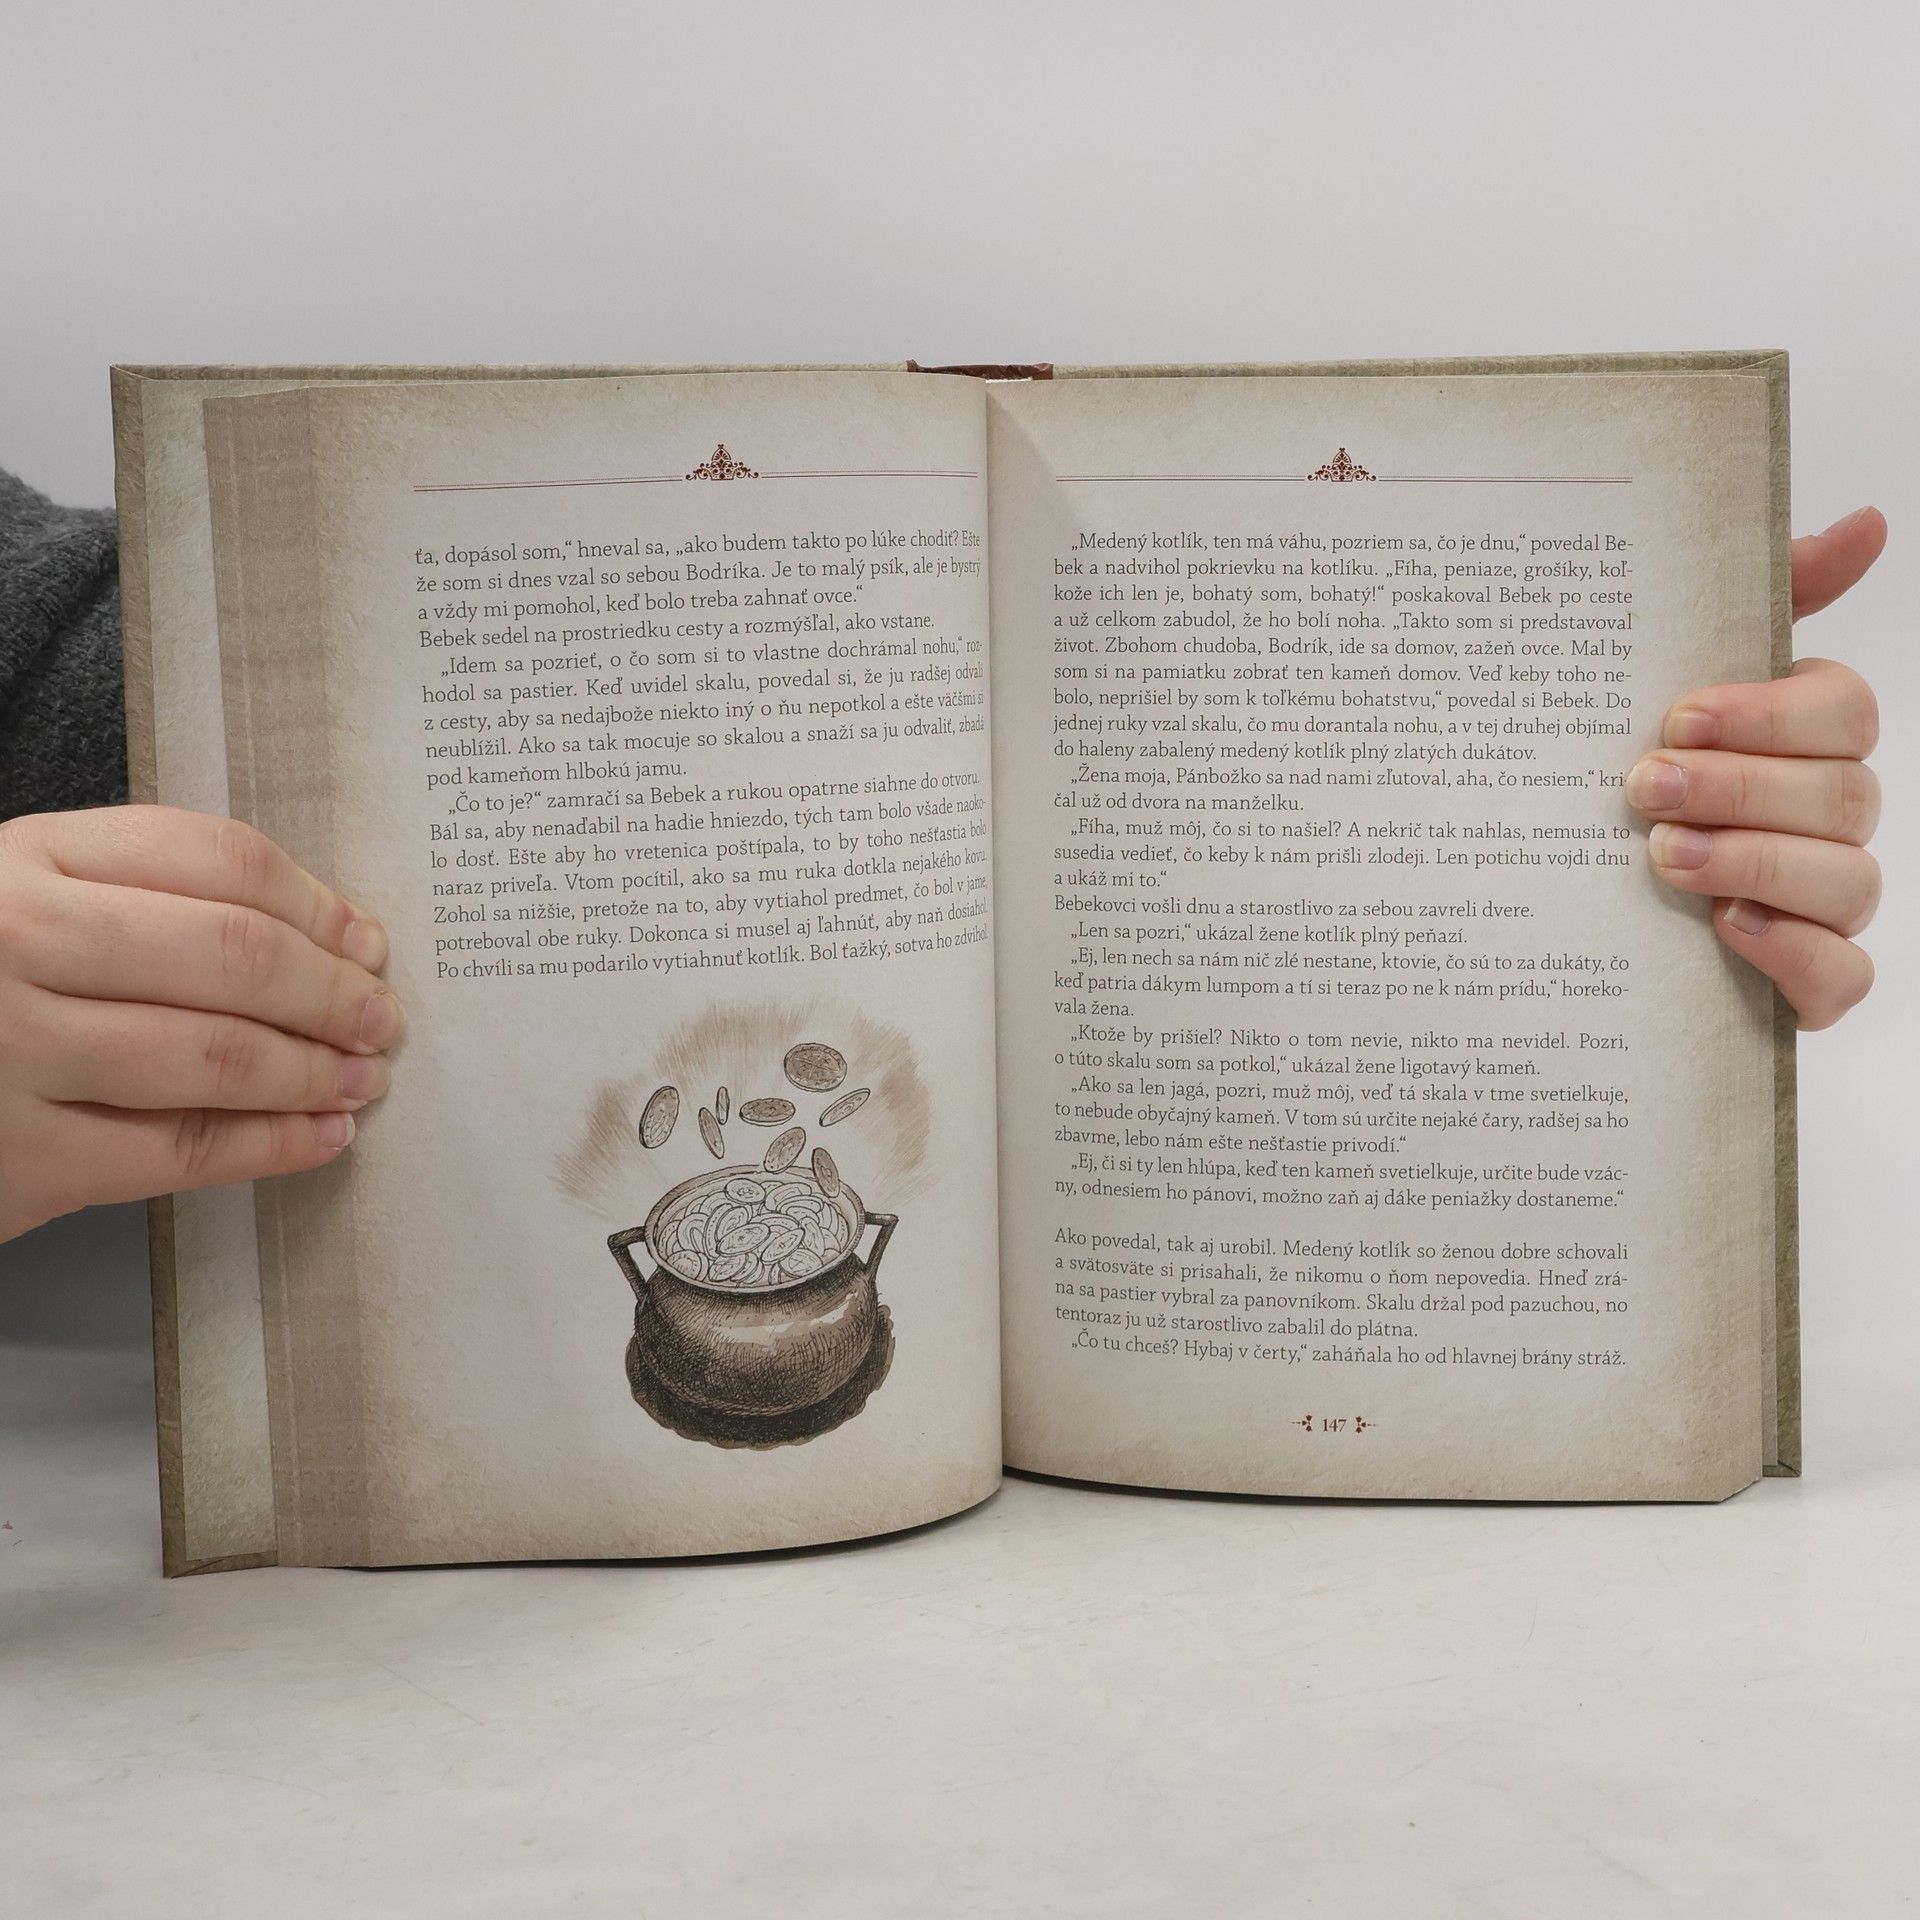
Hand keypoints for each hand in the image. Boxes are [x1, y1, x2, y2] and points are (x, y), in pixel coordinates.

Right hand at [0, 806, 401, 1242]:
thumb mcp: (21, 899)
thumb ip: (141, 895)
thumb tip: (323, 934)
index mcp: (25, 859)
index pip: (215, 858)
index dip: (316, 904)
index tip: (364, 939)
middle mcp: (17, 943)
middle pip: (234, 956)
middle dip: (332, 993)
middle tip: (380, 1017)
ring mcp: (12, 1052)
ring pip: (218, 1057)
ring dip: (315, 1072)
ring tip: (360, 1078)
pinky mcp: (19, 1158)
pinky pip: (180, 1151)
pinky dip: (271, 1146)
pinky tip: (317, 1137)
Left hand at [1627, 506, 1884, 1028]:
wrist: (1543, 902)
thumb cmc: (1623, 778)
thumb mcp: (1657, 681)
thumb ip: (1758, 600)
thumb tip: (1865, 525)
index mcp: (1801, 740)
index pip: (1842, 709)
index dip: (1769, 714)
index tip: (1675, 717)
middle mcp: (1824, 817)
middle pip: (1843, 793)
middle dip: (1742, 788)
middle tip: (1643, 789)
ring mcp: (1820, 901)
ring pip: (1851, 881)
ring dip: (1757, 863)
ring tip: (1662, 857)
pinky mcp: (1803, 979)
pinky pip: (1842, 975)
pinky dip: (1793, 952)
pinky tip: (1728, 927)